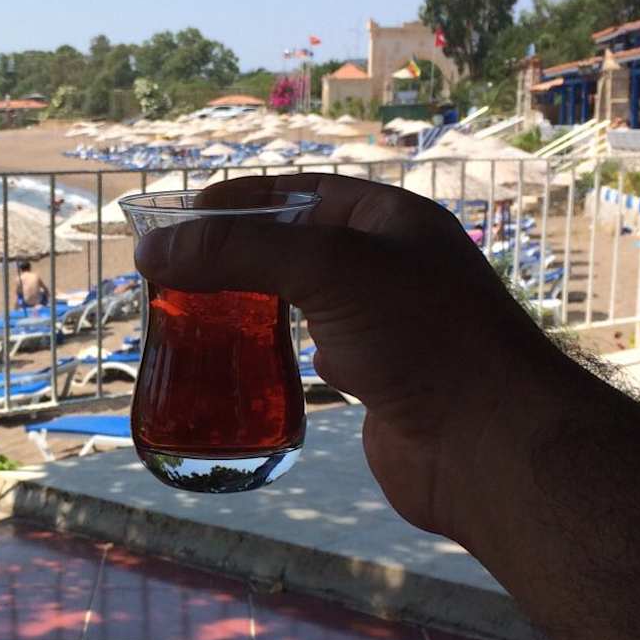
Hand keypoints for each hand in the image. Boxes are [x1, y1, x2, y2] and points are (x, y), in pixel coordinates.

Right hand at [133, 174, 577, 541]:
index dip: (235, 203)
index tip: (174, 222)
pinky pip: (310, 354)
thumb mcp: (328, 270)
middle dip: (233, 258)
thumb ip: (239, 253)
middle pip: (292, 247)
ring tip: (189, 315)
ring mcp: (382, 325)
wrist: (489, 447)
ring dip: (248, 307)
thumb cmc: (423, 339)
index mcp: (389, 220)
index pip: (297, 193)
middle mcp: (388, 266)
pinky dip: (272, 354)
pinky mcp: (374, 381)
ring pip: (298, 303)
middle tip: (170, 275)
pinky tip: (244, 363)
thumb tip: (150, 247)